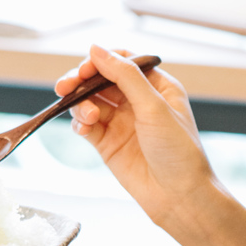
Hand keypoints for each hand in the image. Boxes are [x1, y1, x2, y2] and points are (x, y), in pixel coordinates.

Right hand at [55, 45, 215, 225]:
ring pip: (90, 102)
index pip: (123, 62)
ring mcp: (122, 123)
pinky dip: (79, 124)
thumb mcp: (154, 106)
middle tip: (66, 86)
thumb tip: (97, 49)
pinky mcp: (108, 144)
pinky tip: (83, 128)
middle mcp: (138, 102)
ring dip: (80, 104)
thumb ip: (125, 76)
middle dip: (81, 81)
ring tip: (86, 116)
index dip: (101, 61)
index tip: (84, 69)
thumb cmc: (179, 152)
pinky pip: (86, 126)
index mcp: (157, 86)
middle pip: (100, 80)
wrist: (179, 196)